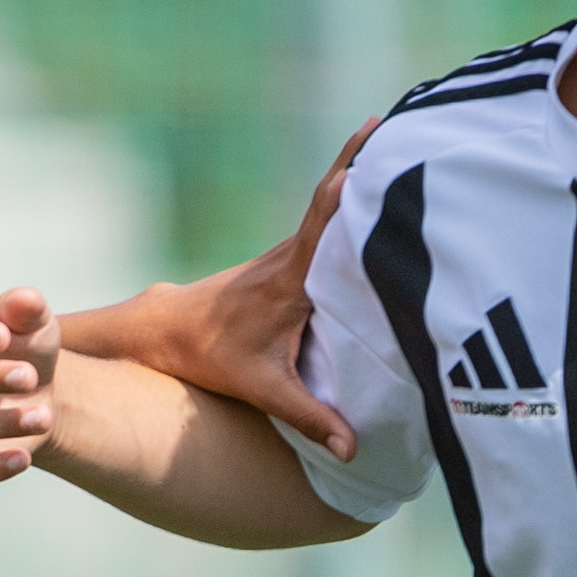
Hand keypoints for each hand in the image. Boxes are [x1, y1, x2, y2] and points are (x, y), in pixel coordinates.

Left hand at [61, 113, 380, 460]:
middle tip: (410, 125)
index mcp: (291, 278)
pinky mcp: (288, 258)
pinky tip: (378, 181)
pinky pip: (326, 220)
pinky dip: (350, 196)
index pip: (324, 221)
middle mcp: (290, 255)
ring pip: (331, 204)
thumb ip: (309, 418)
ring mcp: (288, 252)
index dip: (349, 185)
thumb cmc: (213, 357)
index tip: (375, 150)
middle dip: (368, 160)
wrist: (166, 331)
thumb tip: (352, 451)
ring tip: (406, 139)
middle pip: (334, 196)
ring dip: (363, 171)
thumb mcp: (262, 390)